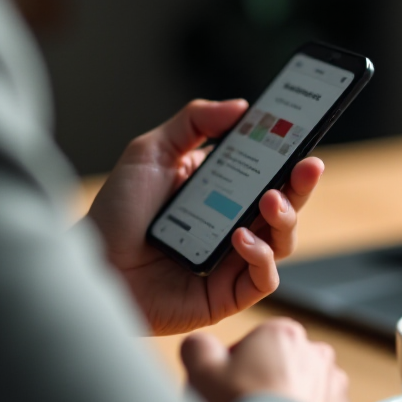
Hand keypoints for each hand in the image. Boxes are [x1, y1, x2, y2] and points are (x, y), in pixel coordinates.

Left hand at [87, 99, 323, 334]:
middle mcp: (233, 224)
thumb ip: (193, 122)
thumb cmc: (116, 214)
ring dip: (286, 219)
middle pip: (285, 205)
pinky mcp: (228, 294)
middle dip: (301, 185)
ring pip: (283, 241)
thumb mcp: (150, 152)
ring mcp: (233, 261)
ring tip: (271, 201)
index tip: (301, 136)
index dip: (288, 155)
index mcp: (221, 191)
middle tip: (308, 166)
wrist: (93, 266)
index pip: (267, 171)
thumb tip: (240, 106)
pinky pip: (263, 278)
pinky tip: (242, 239)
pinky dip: (261, 257)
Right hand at [181, 318, 352, 401]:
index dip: (234, 367)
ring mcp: (334, 387)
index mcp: (282, 333)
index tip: (226, 388)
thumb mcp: (202, 371)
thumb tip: (200, 346)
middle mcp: (316, 354)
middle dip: (264, 383)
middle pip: (281, 365)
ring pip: (304, 390)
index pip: (253, 343)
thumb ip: (199, 348)